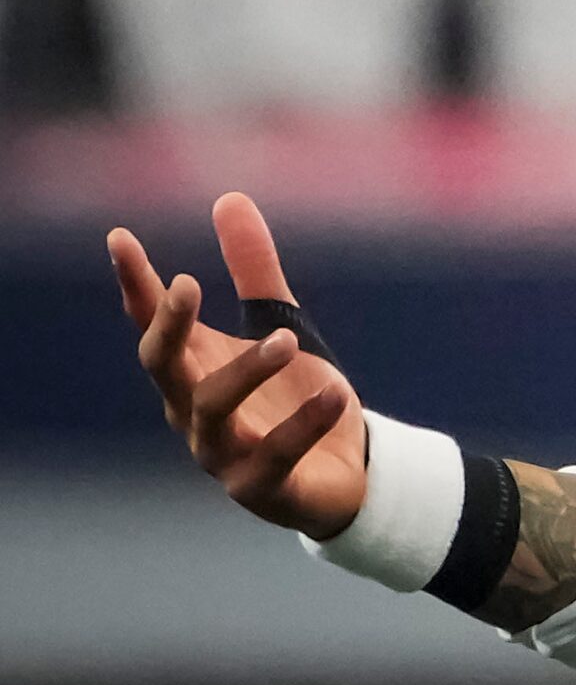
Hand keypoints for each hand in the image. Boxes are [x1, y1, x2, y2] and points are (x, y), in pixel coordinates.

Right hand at [110, 194, 367, 539]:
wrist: (346, 472)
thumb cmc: (294, 396)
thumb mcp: (281, 324)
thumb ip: (256, 270)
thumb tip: (229, 197)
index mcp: (195, 369)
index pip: (154, 324)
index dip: (136, 284)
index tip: (120, 238)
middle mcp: (195, 411)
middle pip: (164, 367)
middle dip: (169, 327)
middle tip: (187, 283)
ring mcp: (222, 453)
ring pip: (213, 411)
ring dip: (246, 372)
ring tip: (288, 341)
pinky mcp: (262, 487)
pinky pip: (275, 456)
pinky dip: (302, 424)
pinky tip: (334, 392)